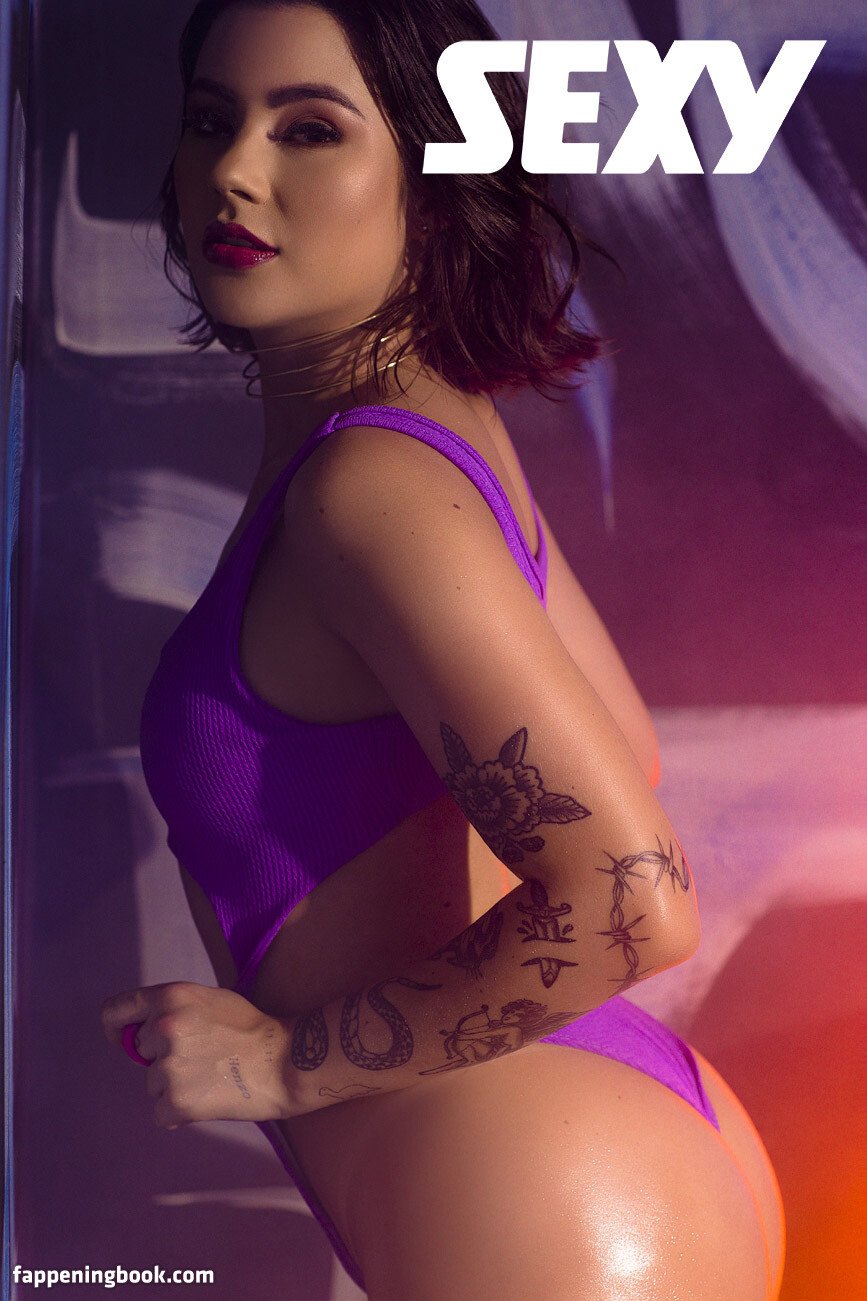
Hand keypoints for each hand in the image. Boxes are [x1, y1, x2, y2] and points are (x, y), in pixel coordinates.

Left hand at [101, 981, 293, 1128]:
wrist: (284, 1062)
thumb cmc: (251, 1029)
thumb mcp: (208, 999)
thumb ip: (172, 1009)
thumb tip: (139, 1032)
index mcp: (171, 997)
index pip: (115, 1012)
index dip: (118, 1029)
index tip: (125, 1039)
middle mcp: (164, 1028)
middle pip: (141, 1052)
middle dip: (162, 1058)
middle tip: (199, 1059)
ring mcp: (169, 1066)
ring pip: (152, 1083)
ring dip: (173, 1086)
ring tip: (211, 1078)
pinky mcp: (177, 1101)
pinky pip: (160, 1112)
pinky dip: (178, 1113)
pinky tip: (207, 1100)